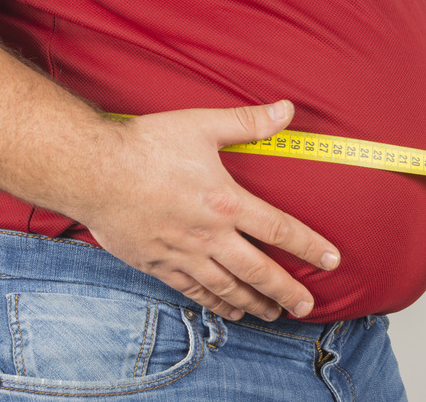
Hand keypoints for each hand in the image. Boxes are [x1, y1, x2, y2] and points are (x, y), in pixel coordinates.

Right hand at [72, 101, 339, 320]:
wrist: (93, 171)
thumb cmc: (146, 145)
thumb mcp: (201, 125)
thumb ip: (248, 122)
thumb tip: (288, 110)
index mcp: (226, 202)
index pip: (280, 230)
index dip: (310, 246)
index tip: (332, 261)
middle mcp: (210, 235)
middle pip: (259, 271)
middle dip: (287, 291)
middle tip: (307, 307)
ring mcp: (184, 254)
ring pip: (228, 288)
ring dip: (256, 303)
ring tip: (275, 314)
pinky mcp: (159, 265)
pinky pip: (194, 291)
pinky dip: (216, 304)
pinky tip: (230, 312)